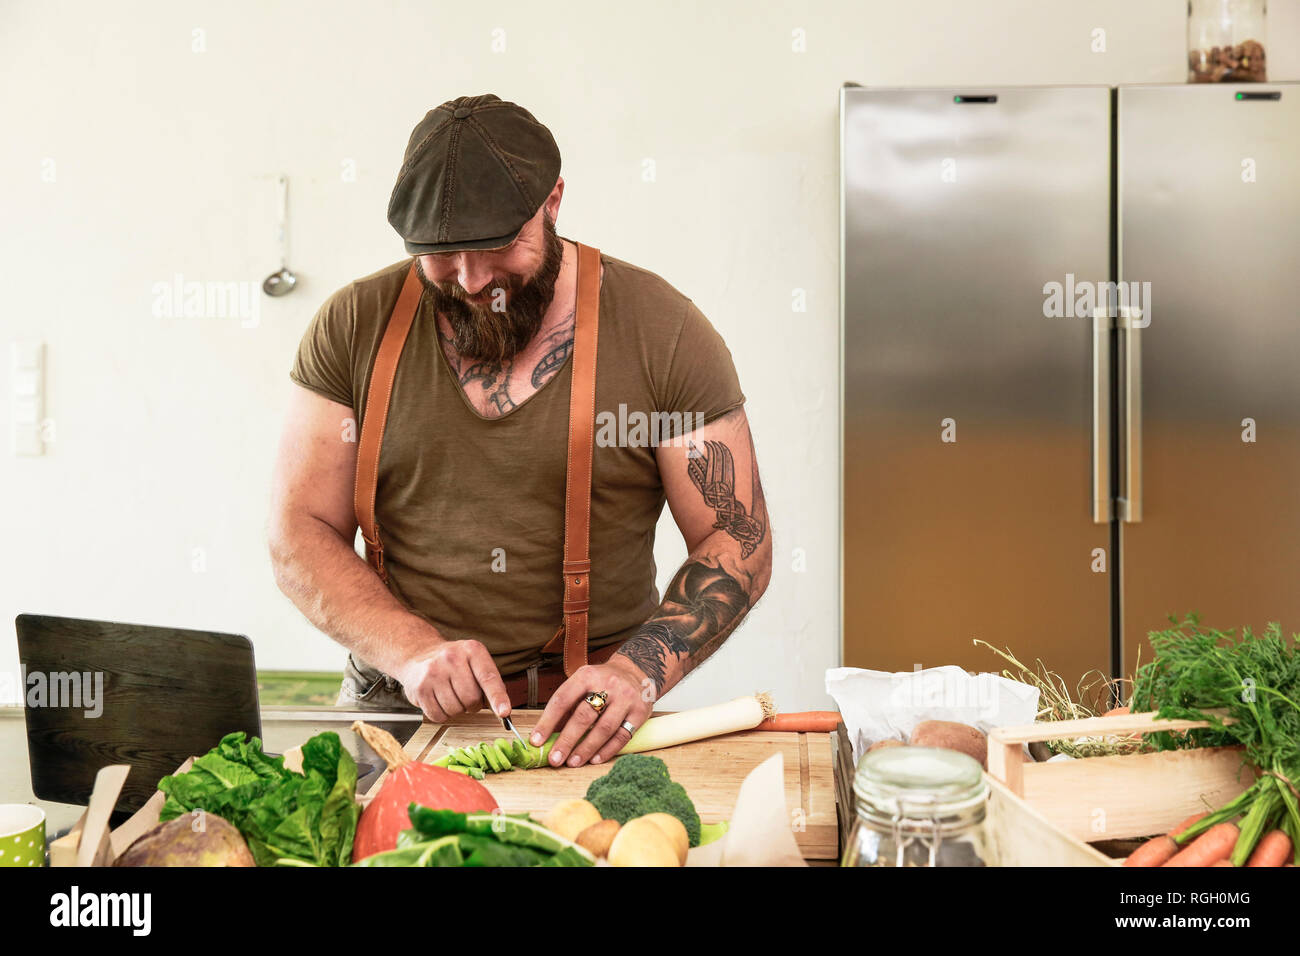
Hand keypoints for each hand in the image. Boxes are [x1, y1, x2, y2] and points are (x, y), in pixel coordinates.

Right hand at [394, 639, 509, 722]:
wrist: (419, 654)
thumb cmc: (453, 662)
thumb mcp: (474, 661)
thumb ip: (489, 682)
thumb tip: (502, 710)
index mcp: (472, 650)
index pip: (488, 677)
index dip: (497, 697)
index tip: (504, 713)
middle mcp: (452, 658)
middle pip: (471, 698)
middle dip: (472, 705)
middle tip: (466, 696)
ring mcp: (434, 672)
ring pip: (455, 709)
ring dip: (457, 710)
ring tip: (451, 694)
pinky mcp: (420, 688)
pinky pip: (438, 715)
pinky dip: (442, 714)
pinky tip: (439, 699)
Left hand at [530, 656, 654, 767]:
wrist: (635, 672)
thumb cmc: (603, 681)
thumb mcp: (582, 683)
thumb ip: (567, 706)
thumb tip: (547, 734)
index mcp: (587, 675)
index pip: (563, 699)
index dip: (548, 721)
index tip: (536, 740)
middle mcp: (608, 685)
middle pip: (584, 716)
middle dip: (567, 740)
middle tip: (554, 758)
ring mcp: (626, 698)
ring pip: (604, 728)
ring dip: (586, 749)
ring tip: (572, 762)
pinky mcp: (640, 712)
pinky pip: (622, 736)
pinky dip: (607, 750)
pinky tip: (595, 759)